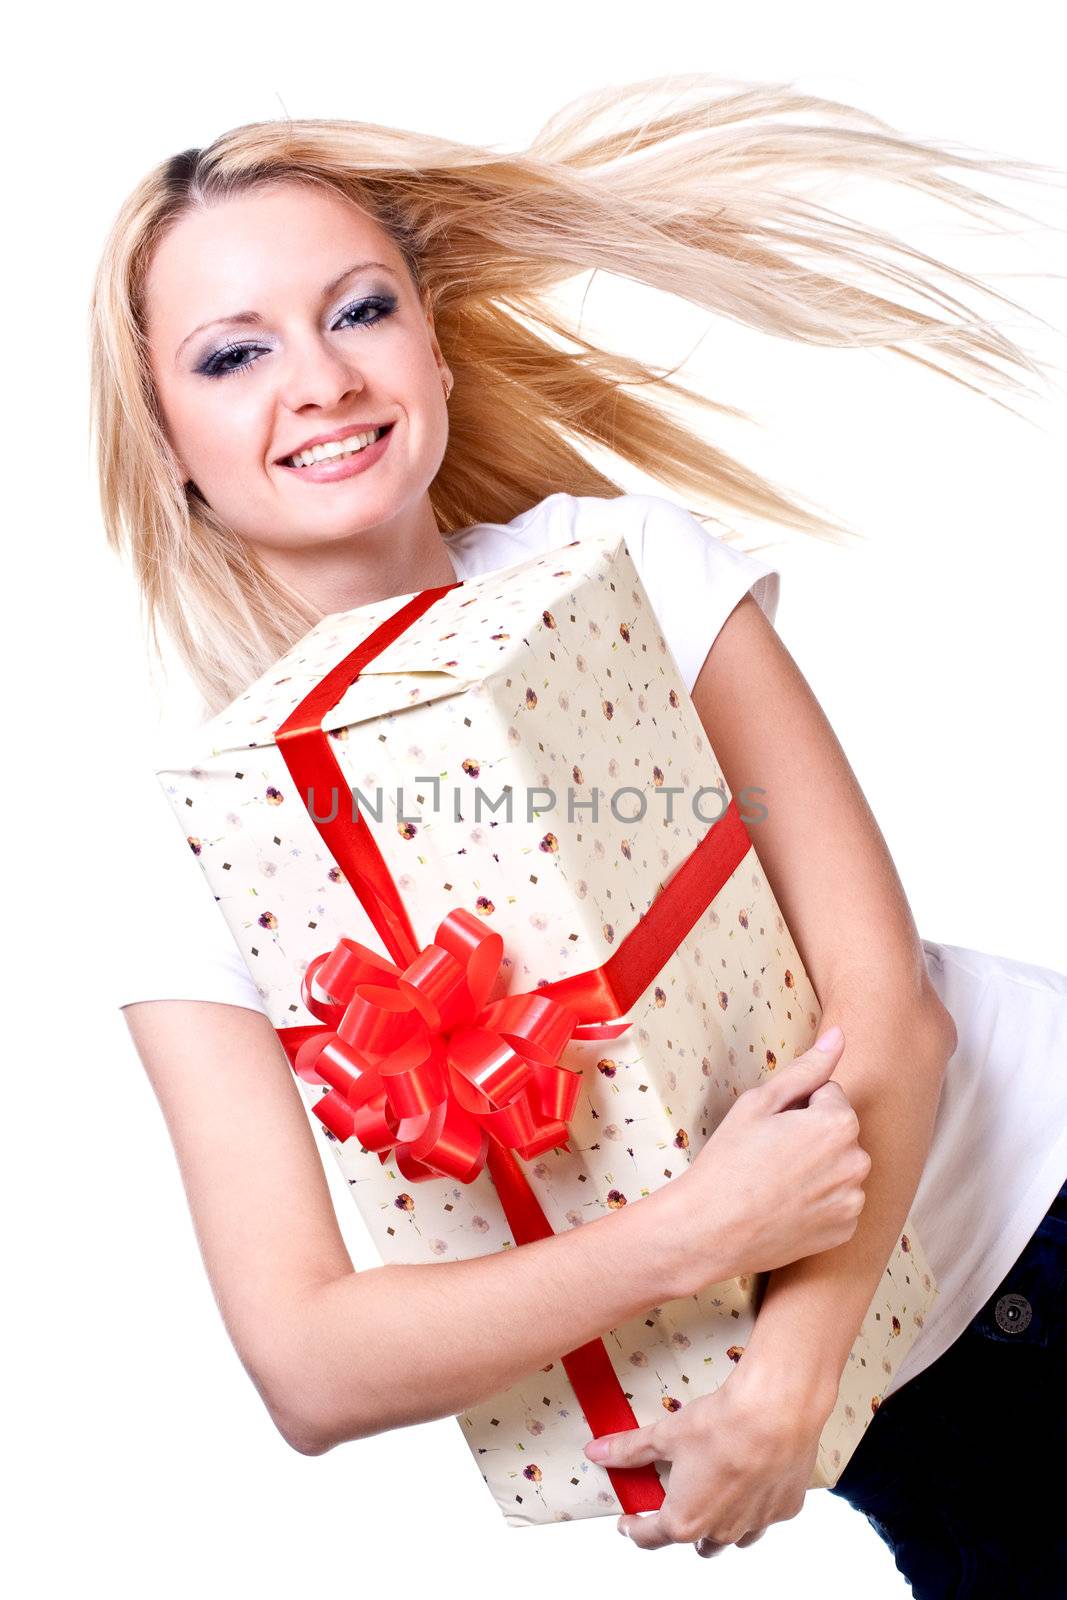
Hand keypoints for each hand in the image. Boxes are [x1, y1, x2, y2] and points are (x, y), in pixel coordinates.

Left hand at [583, 1358, 830, 1552]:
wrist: (774, 1412)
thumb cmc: (719, 1426)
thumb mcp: (664, 1434)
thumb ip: (629, 1449)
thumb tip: (597, 1452)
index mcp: (685, 1520)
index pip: (650, 1537)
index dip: (634, 1529)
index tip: (628, 1523)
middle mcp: (721, 1531)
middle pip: (696, 1542)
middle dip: (683, 1526)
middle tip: (676, 1501)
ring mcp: (755, 1524)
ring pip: (732, 1537)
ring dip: (720, 1522)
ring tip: (713, 1494)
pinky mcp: (785, 1509)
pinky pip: (764, 1516)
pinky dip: (754, 1505)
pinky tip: (751, 1478)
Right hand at [657, 1025, 869, 1296]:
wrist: (711, 1229)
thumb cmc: (729, 1160)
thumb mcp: (760, 1103)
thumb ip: (807, 1068)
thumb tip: (840, 1036)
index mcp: (839, 1124)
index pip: (828, 1095)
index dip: (795, 1107)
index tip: (770, 1128)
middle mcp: (857, 1162)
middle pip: (838, 1131)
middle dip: (812, 1135)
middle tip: (769, 1154)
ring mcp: (853, 1201)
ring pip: (839, 1166)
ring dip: (819, 1167)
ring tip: (776, 1182)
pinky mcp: (845, 1230)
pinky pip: (838, 1202)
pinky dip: (819, 1201)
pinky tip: (786, 1206)